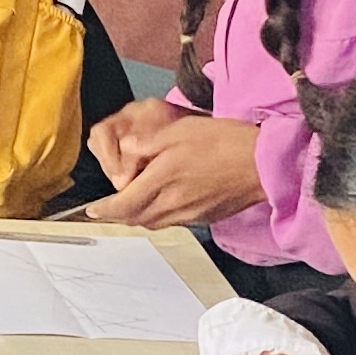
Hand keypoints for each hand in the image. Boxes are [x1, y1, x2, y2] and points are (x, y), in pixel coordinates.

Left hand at [80, 107, 266, 229]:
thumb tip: (125, 150)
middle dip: (118, 215)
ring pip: (153, 222)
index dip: (104, 209)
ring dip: (138, 216)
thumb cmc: (224, 142)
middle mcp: (173, 204)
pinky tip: (162, 203)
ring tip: (131, 205)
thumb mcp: (178, 131)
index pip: (122, 204)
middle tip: (108, 208)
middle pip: (135, 218)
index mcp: (162, 181)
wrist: (263, 164)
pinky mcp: (204, 217)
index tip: (92, 210)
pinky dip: (159, 215)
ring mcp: (190, 214)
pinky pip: (172, 221)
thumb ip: (146, 143)